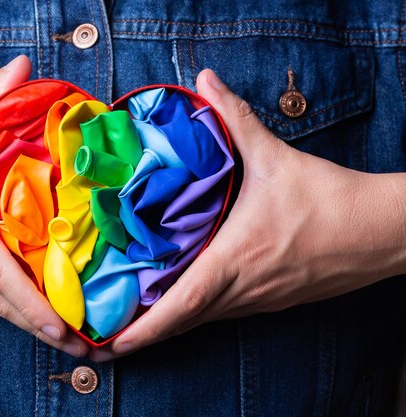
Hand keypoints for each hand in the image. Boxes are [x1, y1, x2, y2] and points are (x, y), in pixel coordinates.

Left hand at [89, 69, 405, 361]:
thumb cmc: (330, 199)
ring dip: (168, 325)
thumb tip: (205, 81)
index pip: (183, 303)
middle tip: (106, 339)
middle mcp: (244, 289)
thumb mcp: (274, 157)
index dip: (146, 328)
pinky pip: (223, 312)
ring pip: (203, 320)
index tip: (114, 344)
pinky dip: (195, 313)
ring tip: (132, 323)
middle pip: (185, 322)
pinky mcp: (271, 300)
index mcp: (236, 259)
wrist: (384, 231)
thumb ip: (234, 118)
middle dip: (144, 335)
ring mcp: (259, 300)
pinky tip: (180, 302)